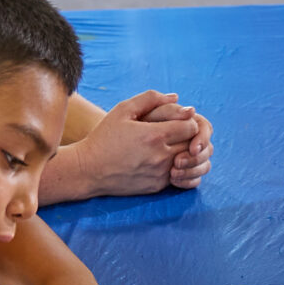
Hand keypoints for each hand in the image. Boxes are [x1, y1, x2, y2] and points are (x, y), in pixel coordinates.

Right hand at [60, 91, 205, 197]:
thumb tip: (176, 97)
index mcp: (154, 135)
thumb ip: (150, 99)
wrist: (89, 170)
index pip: (191, 127)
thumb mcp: (123, 110)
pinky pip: (181, 176)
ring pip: (190, 162)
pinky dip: (179, 167)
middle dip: (192, 136)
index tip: (180, 119)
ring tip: (176, 145)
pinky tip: (167, 159)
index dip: (189, 121)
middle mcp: (160, 157)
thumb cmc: (104, 137)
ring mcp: (160, 174)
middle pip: (194, 145)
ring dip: (187, 153)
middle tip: (182, 131)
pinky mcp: (157, 186)